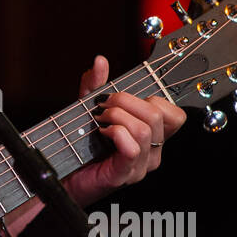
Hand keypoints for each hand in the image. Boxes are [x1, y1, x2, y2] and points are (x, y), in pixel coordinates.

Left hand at [68, 55, 185, 196]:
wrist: (61, 176)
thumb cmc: (78, 146)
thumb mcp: (87, 107)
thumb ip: (95, 84)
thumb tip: (100, 61)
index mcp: (151, 136)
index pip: (174, 115)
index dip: (153, 99)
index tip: (125, 98)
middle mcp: (151, 153)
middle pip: (157, 116)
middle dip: (126, 101)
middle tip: (103, 106)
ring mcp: (139, 167)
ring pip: (144, 130)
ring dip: (117, 116)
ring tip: (99, 120)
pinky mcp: (123, 175)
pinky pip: (131, 149)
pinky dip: (115, 133)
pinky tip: (102, 133)